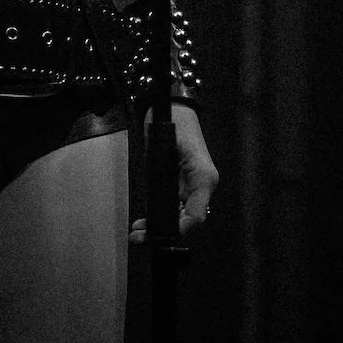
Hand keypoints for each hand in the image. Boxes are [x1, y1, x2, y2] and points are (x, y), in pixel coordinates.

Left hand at [129, 102, 218, 244]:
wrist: (172, 106)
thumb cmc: (173, 121)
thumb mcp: (167, 147)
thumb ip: (166, 177)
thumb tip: (161, 208)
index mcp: (204, 178)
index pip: (197, 214)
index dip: (179, 229)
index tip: (159, 236)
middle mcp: (201, 184)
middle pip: (187, 218)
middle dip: (165, 231)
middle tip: (141, 236)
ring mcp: (192, 184)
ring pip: (180, 215)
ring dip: (161, 225)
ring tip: (139, 231)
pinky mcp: (182, 183)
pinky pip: (174, 205)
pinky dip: (160, 215)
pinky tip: (145, 220)